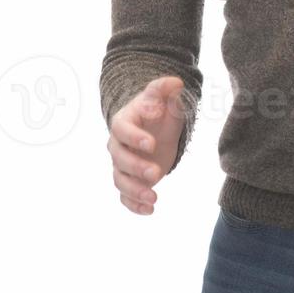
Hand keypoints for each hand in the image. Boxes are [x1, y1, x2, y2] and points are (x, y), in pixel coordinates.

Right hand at [107, 76, 186, 215]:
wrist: (155, 127)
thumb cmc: (159, 110)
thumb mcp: (165, 98)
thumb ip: (166, 89)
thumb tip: (176, 82)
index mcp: (123, 122)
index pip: (122, 130)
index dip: (134, 137)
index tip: (152, 144)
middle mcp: (117, 145)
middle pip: (119, 159)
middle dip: (136, 168)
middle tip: (156, 173)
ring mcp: (121, 165)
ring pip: (120, 180)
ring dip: (134, 191)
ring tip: (154, 198)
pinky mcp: (129, 180)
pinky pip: (125, 196)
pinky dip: (134, 205)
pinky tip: (150, 210)